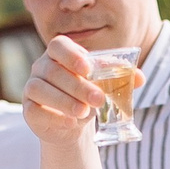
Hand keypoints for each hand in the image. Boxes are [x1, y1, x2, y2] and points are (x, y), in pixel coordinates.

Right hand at [21, 35, 120, 149]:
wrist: (72, 122)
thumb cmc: (87, 95)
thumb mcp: (104, 84)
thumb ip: (120, 77)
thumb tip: (141, 78)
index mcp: (59, 54)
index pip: (59, 46)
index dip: (72, 55)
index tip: (88, 68)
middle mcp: (41, 67)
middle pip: (53, 70)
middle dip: (78, 86)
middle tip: (98, 99)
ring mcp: (31, 87)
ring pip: (40, 89)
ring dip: (64, 101)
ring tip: (84, 112)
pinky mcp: (29, 109)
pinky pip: (35, 109)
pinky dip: (54, 116)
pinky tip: (71, 122)